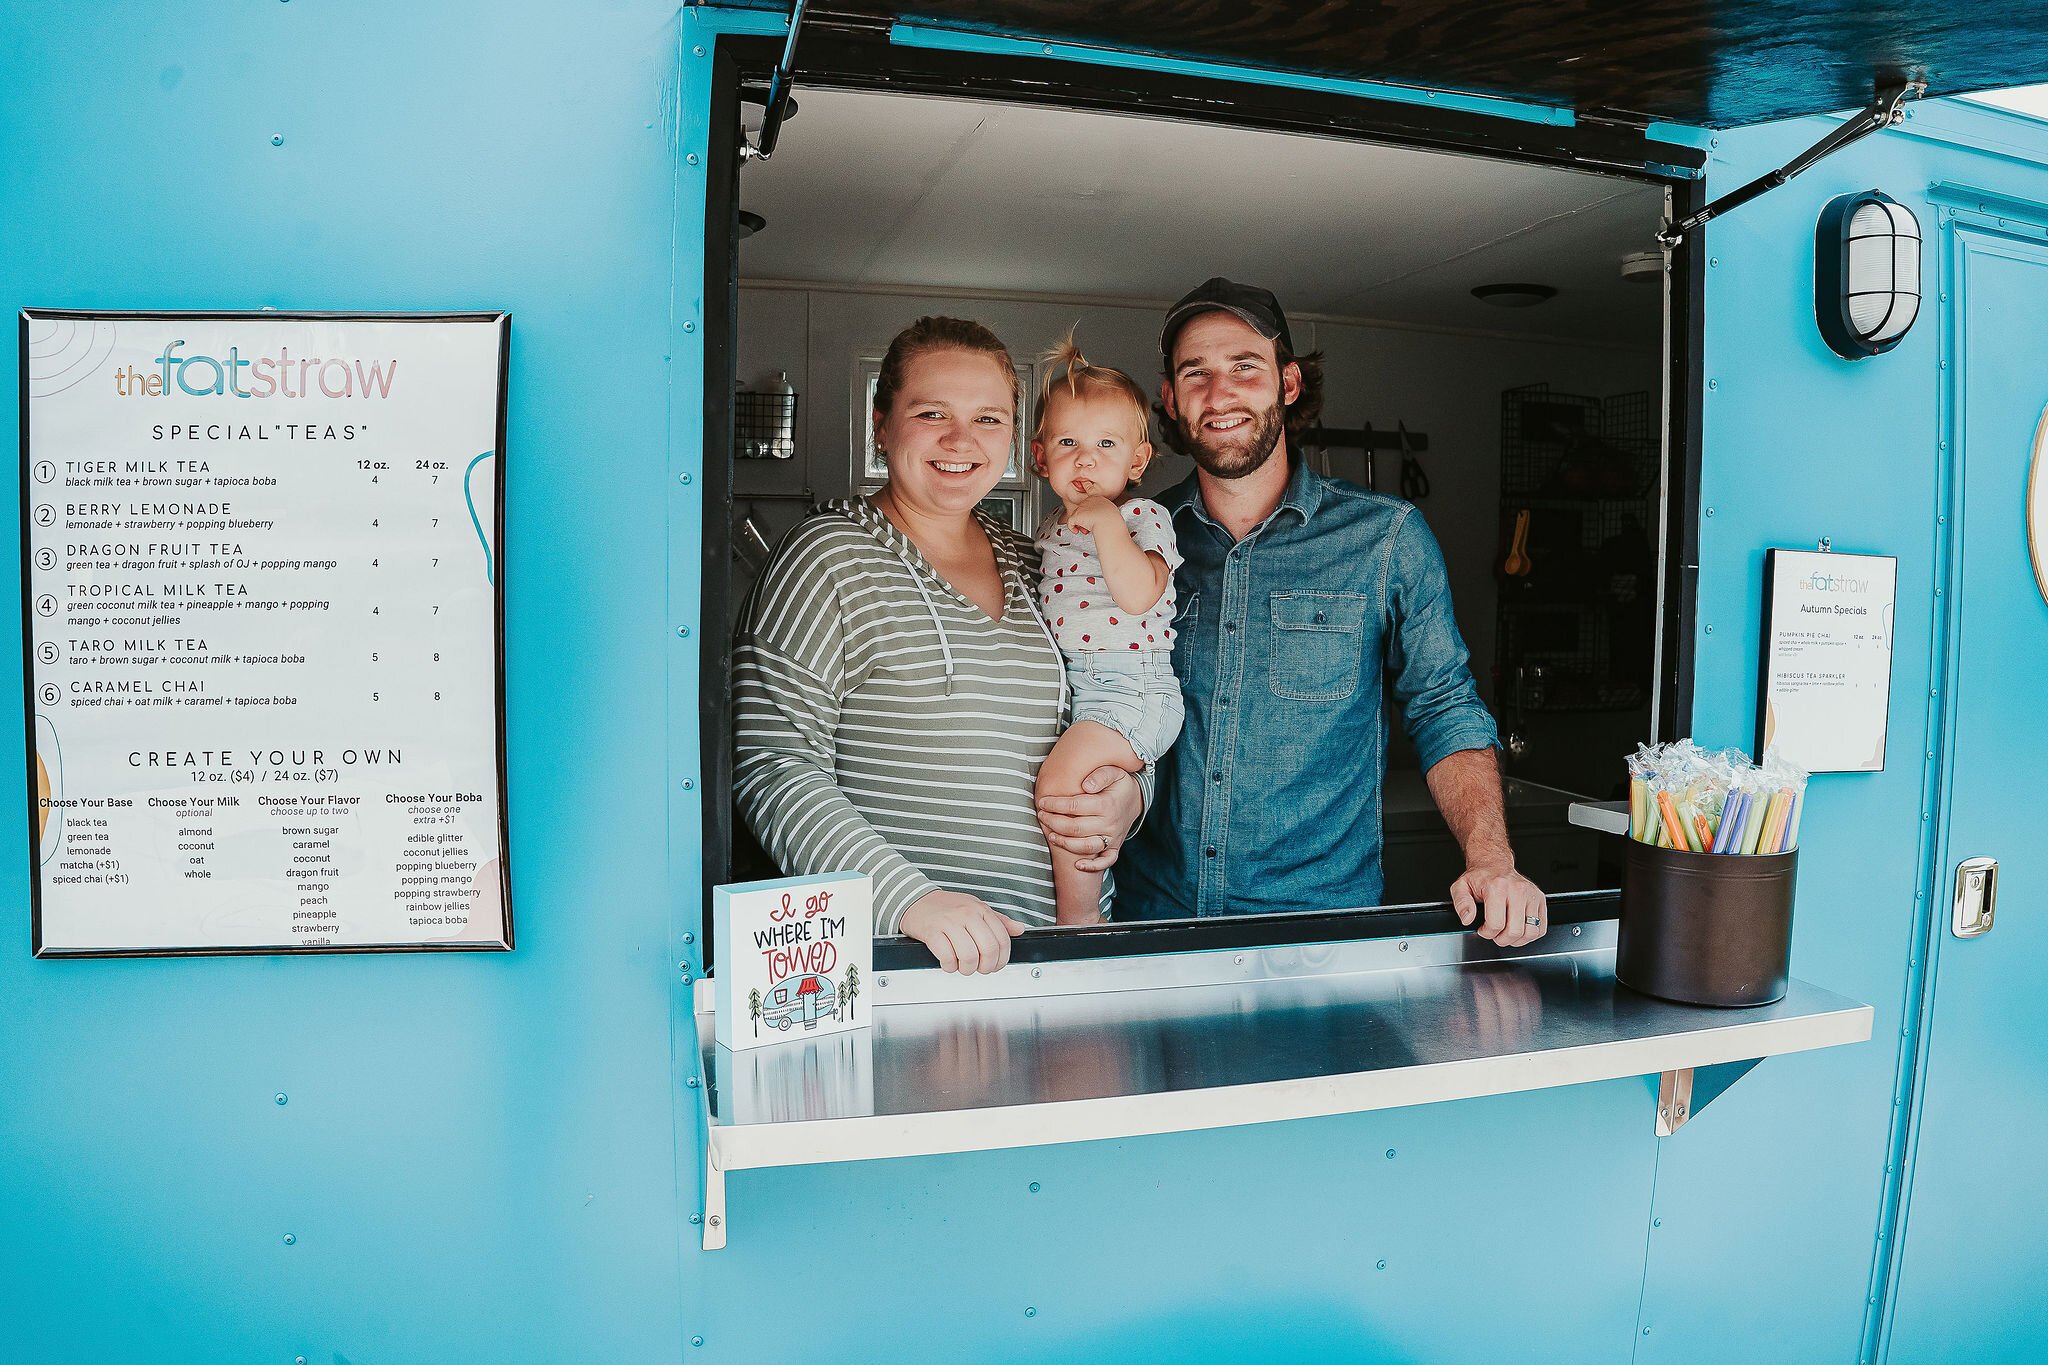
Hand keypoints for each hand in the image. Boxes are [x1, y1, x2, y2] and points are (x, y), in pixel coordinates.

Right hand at [899, 890, 1024, 974]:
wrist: (915, 900)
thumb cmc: (946, 907)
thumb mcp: (976, 908)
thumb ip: (998, 920)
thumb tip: (1019, 929)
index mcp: (981, 910)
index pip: (1002, 940)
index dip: (1001, 959)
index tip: (995, 965)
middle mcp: (967, 914)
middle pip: (988, 949)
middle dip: (986, 967)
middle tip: (979, 969)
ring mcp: (950, 922)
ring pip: (969, 956)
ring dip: (967, 969)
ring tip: (962, 966)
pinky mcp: (933, 932)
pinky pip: (947, 956)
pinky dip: (949, 966)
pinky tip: (948, 963)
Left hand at [1036, 765, 1142, 872]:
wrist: (1136, 799)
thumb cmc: (1118, 784)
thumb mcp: (1114, 771)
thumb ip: (1100, 775)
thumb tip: (1086, 785)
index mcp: (1107, 804)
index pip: (1075, 807)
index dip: (1055, 805)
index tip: (1042, 802)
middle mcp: (1110, 823)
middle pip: (1076, 828)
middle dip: (1054, 823)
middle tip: (1041, 815)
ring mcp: (1113, 838)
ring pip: (1086, 847)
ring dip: (1065, 843)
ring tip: (1050, 836)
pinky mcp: (1115, 847)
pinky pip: (1106, 861)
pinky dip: (1093, 866)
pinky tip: (1078, 865)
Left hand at [1061, 494, 1120, 535]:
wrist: (1109, 524)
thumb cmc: (1113, 521)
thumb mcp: (1111, 512)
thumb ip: (1104, 511)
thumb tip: (1101, 516)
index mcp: (1098, 498)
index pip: (1089, 504)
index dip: (1089, 513)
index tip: (1092, 520)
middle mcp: (1088, 500)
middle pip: (1081, 509)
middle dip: (1083, 518)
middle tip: (1088, 526)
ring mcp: (1082, 507)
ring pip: (1075, 515)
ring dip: (1078, 523)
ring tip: (1084, 529)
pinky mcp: (1077, 515)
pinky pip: (1070, 522)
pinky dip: (1072, 528)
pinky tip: (1076, 531)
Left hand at [1451, 863, 1547, 946]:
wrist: (1495, 865)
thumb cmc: (1480, 878)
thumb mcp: (1461, 887)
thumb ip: (1462, 904)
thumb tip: (1468, 919)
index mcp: (1497, 887)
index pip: (1496, 924)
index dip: (1487, 933)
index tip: (1483, 929)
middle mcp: (1517, 890)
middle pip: (1514, 931)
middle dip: (1501, 939)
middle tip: (1495, 933)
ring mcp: (1532, 895)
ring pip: (1530, 932)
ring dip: (1517, 940)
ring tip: (1506, 932)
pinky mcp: (1540, 899)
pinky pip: (1541, 928)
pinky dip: (1530, 935)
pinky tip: (1518, 929)